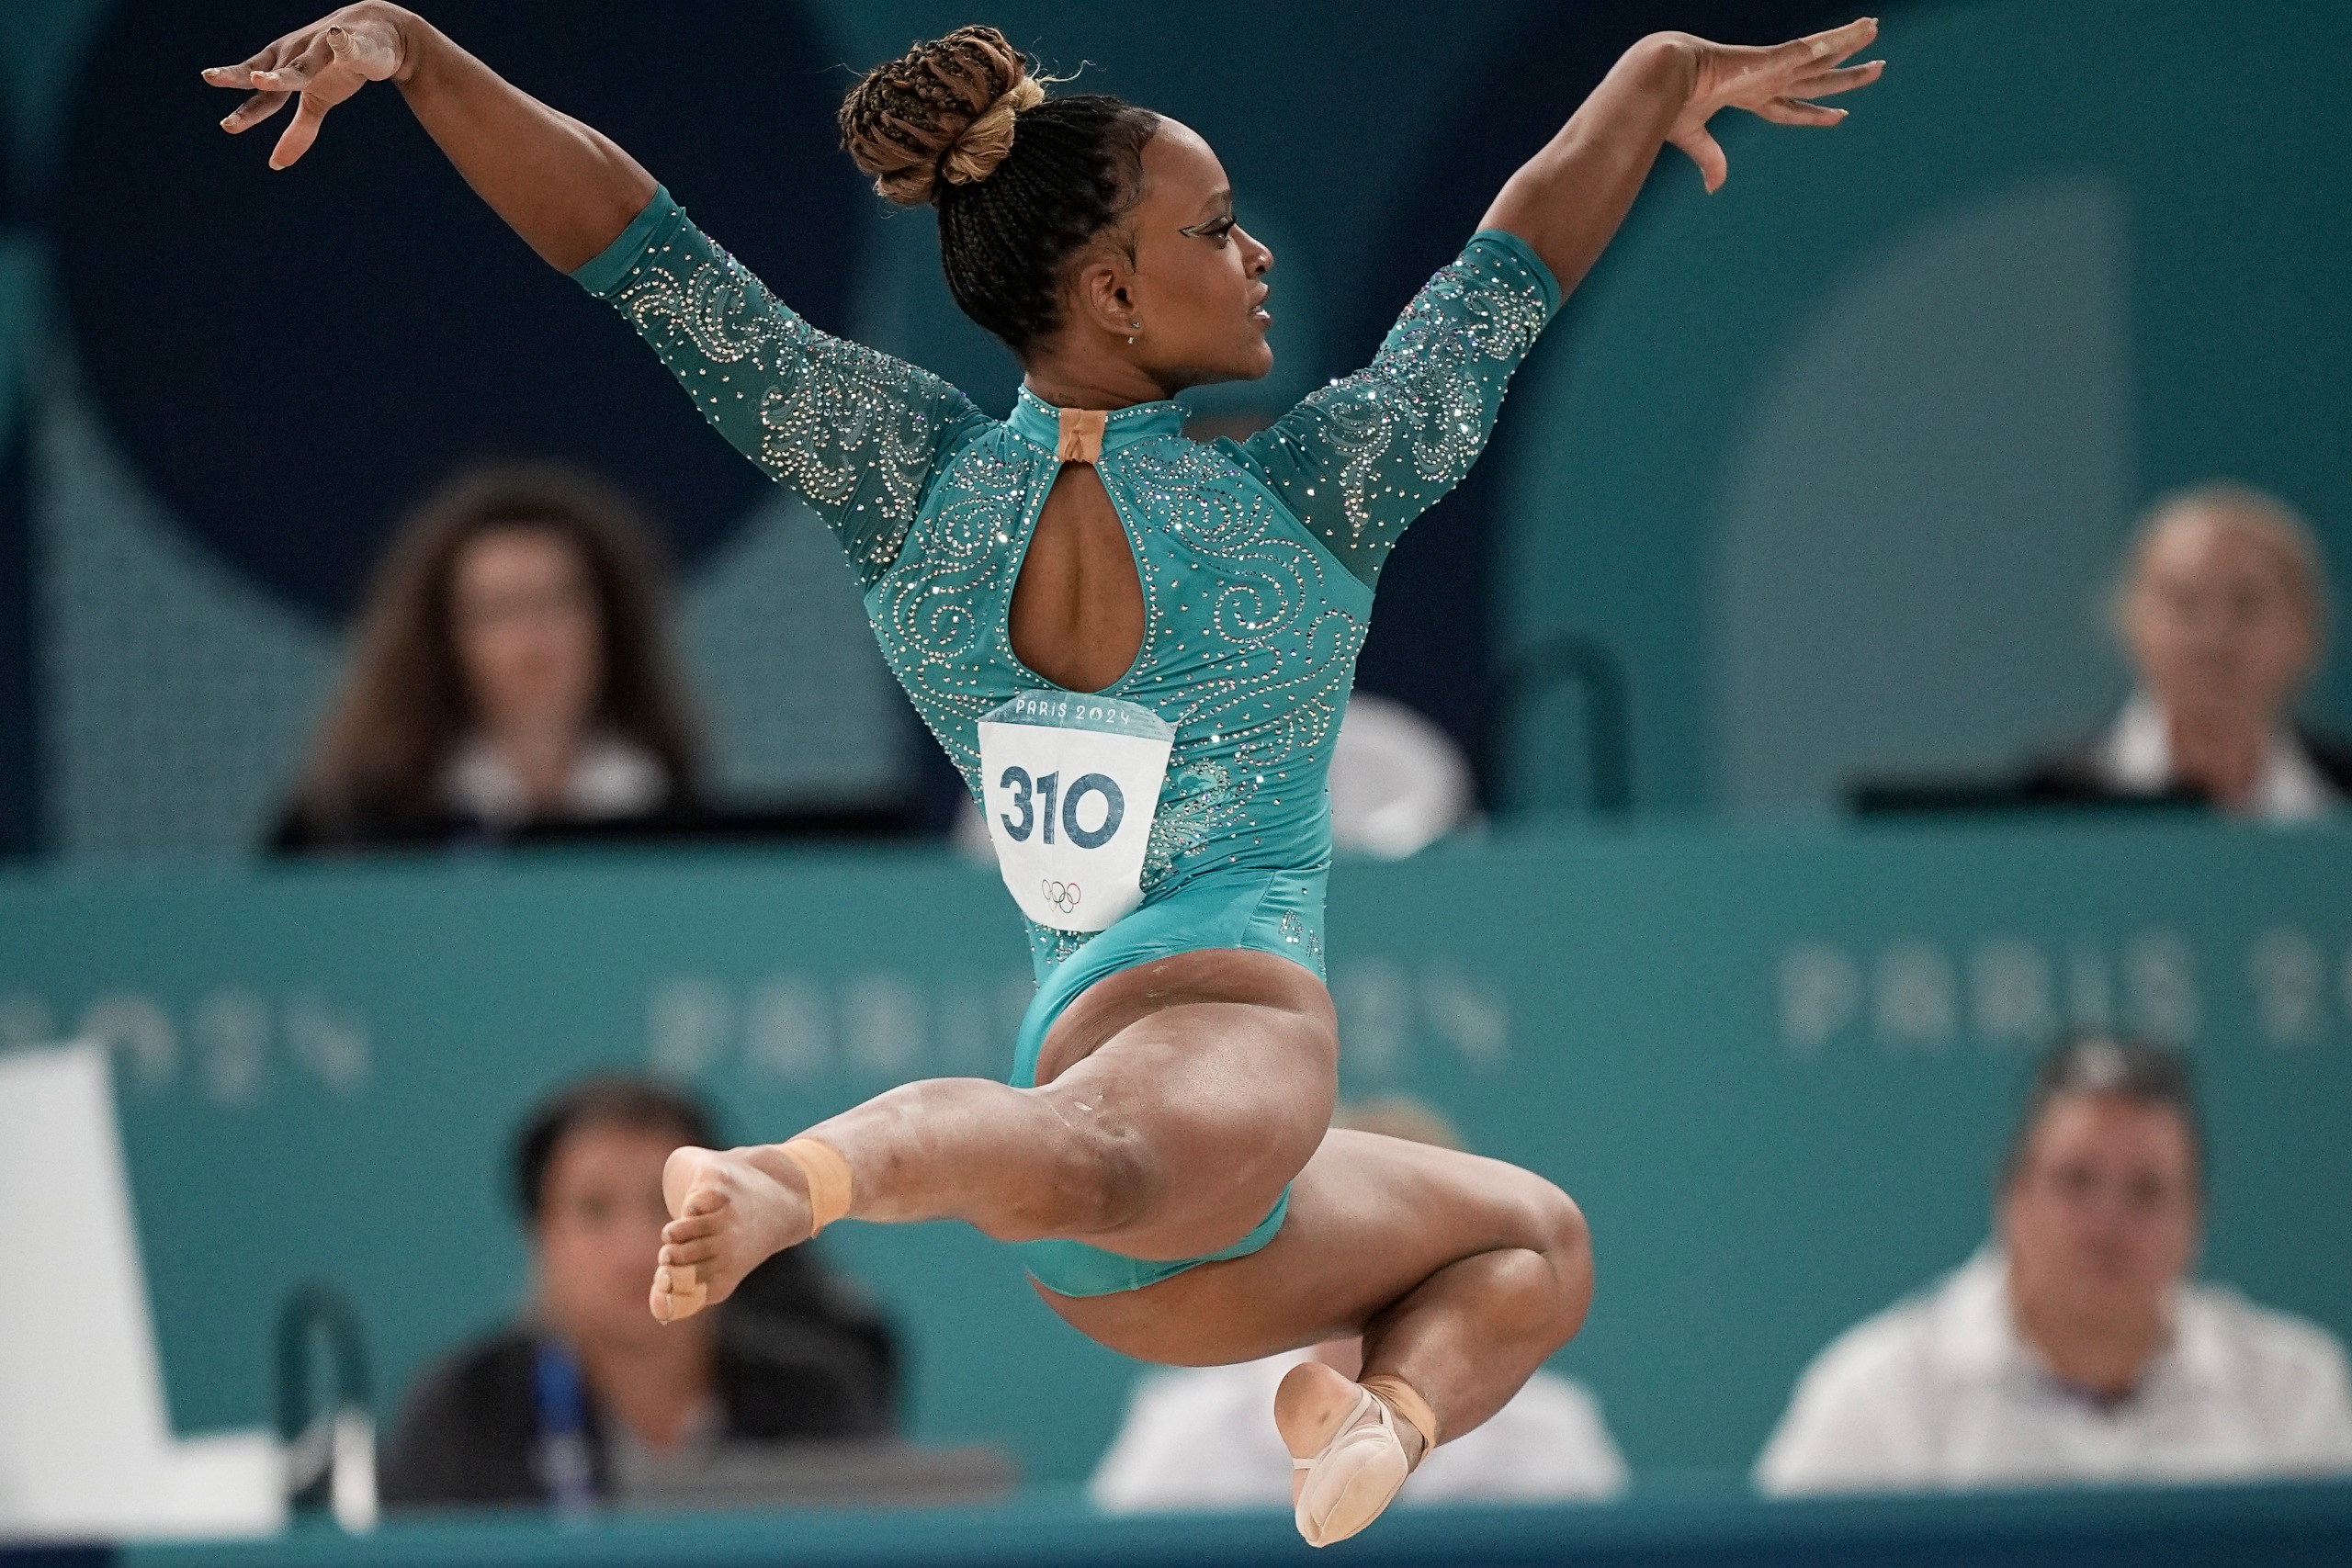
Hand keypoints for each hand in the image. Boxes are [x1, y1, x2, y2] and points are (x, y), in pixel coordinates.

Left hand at [203, 4, 410, 169]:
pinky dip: (343, 43)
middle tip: (212, 79)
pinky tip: (338, 37)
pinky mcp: (354, 43)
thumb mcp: (318, 100)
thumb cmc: (338, 67)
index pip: (259, 88)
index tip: (227, 126)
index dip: (246, 108)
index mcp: (284, 66)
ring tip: (263, 79)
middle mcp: (297, 54)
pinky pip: (348, 45)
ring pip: (304, 65)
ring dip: (285, 73)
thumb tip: (276, 164)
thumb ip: (298, 131)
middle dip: (249, 80)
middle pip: (272, 71)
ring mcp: (323, 48)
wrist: (378, 32)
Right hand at [1664, 17, 1884, 193]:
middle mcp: (1766, 78)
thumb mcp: (1693, 135)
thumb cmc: (1671, 100)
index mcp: (1748, 94)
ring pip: (1823, 57)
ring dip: (1852, 45)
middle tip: (1877, 69)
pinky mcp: (1775, 58)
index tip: (1840, 116)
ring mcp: (1773, 66)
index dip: (1814, 113)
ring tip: (1877, 30)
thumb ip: (1710, 158)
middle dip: (1846, 76)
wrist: (1664, 74)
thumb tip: (1714, 188)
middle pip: (1816, 79)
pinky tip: (1863, 29)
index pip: (1790, 105)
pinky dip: (1841, 37)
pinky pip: (1816, 46)